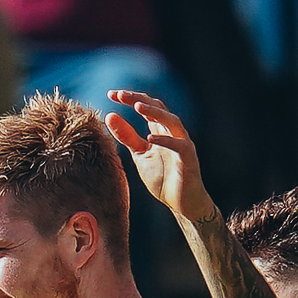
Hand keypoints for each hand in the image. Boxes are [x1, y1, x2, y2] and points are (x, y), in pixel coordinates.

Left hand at [105, 89, 217, 224]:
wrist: (182, 203)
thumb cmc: (163, 178)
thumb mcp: (140, 155)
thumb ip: (127, 137)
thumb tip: (109, 115)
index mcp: (160, 129)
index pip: (145, 106)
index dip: (130, 98)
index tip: (111, 94)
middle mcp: (172, 132)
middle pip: (158, 107)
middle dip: (138, 99)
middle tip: (120, 94)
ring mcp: (182, 143)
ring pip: (171, 120)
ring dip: (155, 112)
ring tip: (137, 106)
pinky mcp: (189, 158)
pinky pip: (179, 145)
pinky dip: (165, 140)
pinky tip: (150, 138)